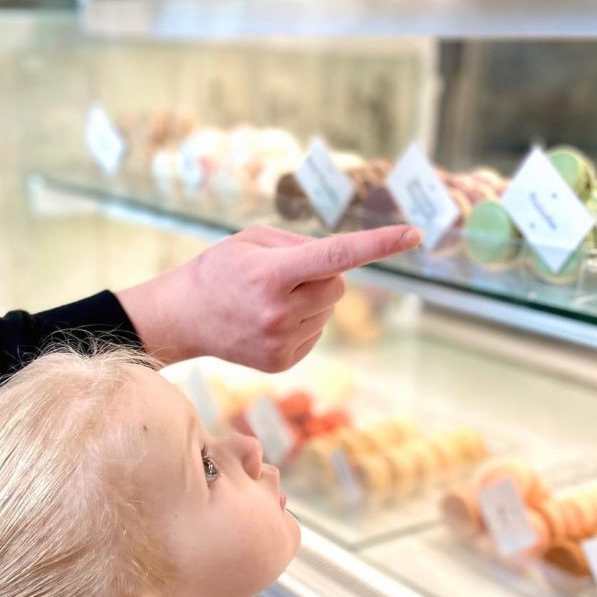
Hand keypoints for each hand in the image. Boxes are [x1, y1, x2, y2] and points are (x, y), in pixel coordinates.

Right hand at [117, 224, 420, 371]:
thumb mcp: (252, 240)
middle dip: (324, 274)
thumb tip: (343, 262)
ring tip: (270, 299)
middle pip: (339, 284)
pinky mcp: (282, 361)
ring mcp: (281, 342)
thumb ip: (300, 245)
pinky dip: (303, 321)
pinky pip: (317, 331)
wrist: (183, 318)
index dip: (378, 244)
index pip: (335, 256)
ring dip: (312, 298)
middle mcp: (279, 313)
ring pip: (329, 309)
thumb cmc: (219, 270)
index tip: (413, 234)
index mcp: (271, 275)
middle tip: (286, 274)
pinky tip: (270, 320)